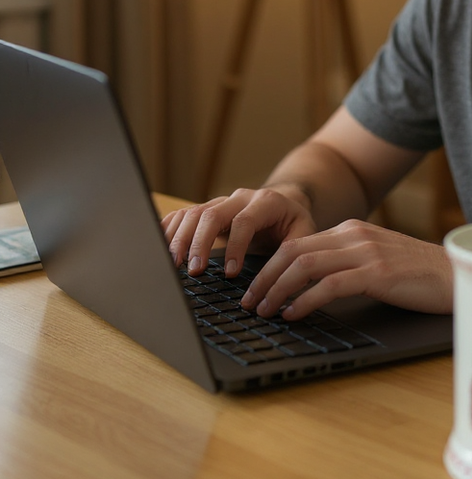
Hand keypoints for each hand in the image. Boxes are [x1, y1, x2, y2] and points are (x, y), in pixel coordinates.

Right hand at [161, 185, 316, 275]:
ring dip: (180, 238)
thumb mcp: (304, 234)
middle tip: (194, 271)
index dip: (235, 246)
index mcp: (266, 202)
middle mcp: (240, 198)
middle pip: (212, 214)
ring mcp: (221, 202)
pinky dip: (169, 228)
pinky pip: (183, 214)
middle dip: (200, 243)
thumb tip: (280, 280)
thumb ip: (294, 251)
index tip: (230, 273)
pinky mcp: (207, 209)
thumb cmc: (294, 224)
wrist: (285, 203)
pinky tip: (159, 245)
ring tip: (173, 264)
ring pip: (193, 213)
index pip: (244, 221)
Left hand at [239, 219, 453, 318]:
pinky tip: (293, 314)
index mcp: (351, 231)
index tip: (254, 287)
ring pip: (305, 265)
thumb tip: (311, 285)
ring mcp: (366, 252)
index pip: (297, 243)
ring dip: (277, 289)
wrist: (459, 274)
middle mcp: (355, 235)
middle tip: (249, 301)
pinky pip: (329, 285)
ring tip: (264, 310)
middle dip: (264, 277)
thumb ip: (348, 263)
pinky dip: (305, 300)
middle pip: (293, 251)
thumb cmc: (419, 275)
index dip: (269, 266)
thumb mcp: (377, 260)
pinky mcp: (377, 272)